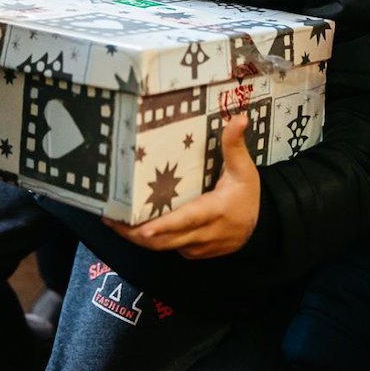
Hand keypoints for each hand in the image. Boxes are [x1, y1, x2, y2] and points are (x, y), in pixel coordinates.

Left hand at [104, 114, 259, 258]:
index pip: (187, 220)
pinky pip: (166, 247)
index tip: (142, 229)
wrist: (260, 227)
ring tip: (110, 220)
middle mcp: (203, 234)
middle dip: (134, 233)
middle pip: (164, 240)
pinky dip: (148, 239)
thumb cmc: (247, 195)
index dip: (164, 226)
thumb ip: (235, 144)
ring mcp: (196, 247)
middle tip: (109, 218)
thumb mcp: (244, 169)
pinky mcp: (190, 252)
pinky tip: (129, 225)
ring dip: (135, 236)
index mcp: (216, 211)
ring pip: (161, 247)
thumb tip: (238, 117)